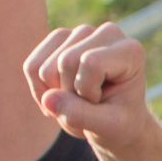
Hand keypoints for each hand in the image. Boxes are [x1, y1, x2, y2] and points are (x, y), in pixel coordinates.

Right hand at [24, 23, 153, 150]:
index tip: (105, 103)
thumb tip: (48, 99)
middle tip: (91, 106)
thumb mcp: (109, 127)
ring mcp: (80, 33)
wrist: (115, 121)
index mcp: (130, 50)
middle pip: (65, 62)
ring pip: (45, 68)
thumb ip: (82, 115)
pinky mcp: (59, 39)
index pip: (91, 63)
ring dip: (56, 96)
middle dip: (71, 95)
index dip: (89, 92)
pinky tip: (62, 97)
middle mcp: (107, 33)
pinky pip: (31, 67)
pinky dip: (41, 91)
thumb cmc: (120, 123)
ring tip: (79, 103)